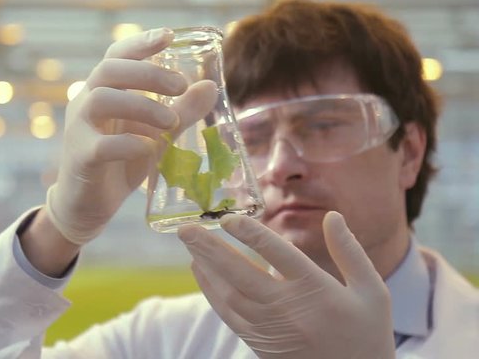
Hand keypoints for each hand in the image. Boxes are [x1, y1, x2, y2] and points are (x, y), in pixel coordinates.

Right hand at [47, 28, 216, 245]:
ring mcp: (78, 130)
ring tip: (170, 123)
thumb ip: (180, 112)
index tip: (168, 36)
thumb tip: (209, 86)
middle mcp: (86, 103)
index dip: (140, 43)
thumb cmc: (121, 163)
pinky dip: (130, 144)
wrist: (89, 205)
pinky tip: (149, 149)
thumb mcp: (156, 135)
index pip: (116, 56)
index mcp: (103, 91)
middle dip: (147, 74)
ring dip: (142, 107)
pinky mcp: (81, 158)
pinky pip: (101, 145)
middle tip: (180, 86)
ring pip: (102, 100)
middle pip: (108, 71)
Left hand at [177, 212, 394, 358]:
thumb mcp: (372, 291)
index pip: (278, 255)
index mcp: (316, 290)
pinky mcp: (259, 341)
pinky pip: (228, 314)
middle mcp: (288, 308)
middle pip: (241, 274)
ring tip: (189, 243)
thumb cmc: (367, 333)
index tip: (229, 218)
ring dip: (206, 268)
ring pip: (229, 294)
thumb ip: (349, 252)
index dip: (251, 234)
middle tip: (186, 229)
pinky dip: (210, 292)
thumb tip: (332, 216)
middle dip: (211, 249)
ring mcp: (270, 327)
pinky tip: (200, 271)